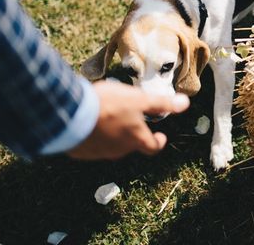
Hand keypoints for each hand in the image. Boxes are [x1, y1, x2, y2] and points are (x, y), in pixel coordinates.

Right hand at [68, 81, 189, 159]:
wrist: (69, 114)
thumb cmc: (108, 105)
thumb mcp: (138, 99)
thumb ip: (161, 103)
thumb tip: (185, 103)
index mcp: (135, 139)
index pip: (153, 147)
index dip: (158, 142)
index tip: (161, 136)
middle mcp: (119, 151)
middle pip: (132, 145)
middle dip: (135, 133)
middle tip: (132, 119)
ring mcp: (98, 153)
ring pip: (112, 145)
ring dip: (114, 134)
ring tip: (110, 117)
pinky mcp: (81, 151)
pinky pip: (92, 145)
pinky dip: (96, 135)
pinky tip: (91, 122)